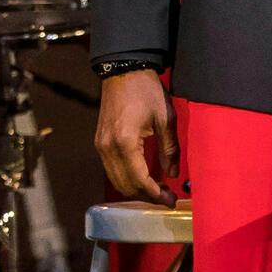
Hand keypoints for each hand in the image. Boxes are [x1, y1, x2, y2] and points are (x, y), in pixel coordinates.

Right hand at [94, 68, 177, 205]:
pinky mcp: (100, 142)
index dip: (155, 195)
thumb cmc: (146, 91)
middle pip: (125, 186)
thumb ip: (170, 150)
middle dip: (146, 196)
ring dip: (136, 189)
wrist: (124, 70)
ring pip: (116, 180)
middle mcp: (108, 147)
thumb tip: (172, 175)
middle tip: (166, 198)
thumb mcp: (166, 119)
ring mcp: (101, 145)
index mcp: (125, 142)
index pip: (139, 180)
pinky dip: (127, 178)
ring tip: (157, 189)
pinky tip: (143, 176)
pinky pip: (111, 169)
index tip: (170, 201)